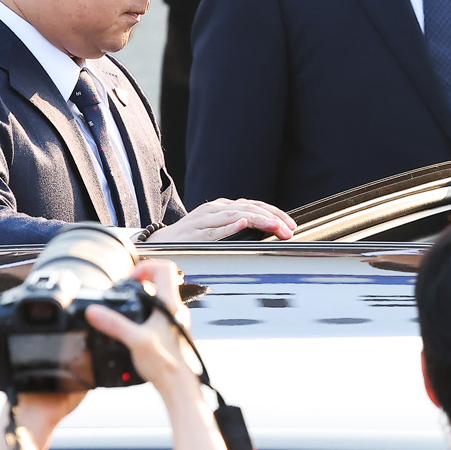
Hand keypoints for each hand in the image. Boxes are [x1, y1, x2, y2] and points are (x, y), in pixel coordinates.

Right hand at [85, 260, 230, 449]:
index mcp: (171, 305)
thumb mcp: (135, 341)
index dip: (145, 267)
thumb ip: (114, 324)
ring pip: (159, 297)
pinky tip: (131, 325)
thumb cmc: (166, 365)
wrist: (178, 385)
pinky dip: (143, 311)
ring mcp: (175, 321)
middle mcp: (176, 310)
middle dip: (140, 281)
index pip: (165, 268)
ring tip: (125, 306)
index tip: (129, 279)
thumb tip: (95, 311)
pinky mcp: (170, 332)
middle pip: (161, 280)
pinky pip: (157, 312)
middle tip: (124, 290)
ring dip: (141, 296)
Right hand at [149, 197, 295, 243]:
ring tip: (275, 226)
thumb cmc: (192, 237)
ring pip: (235, 216)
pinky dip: (229, 226)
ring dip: (258, 220)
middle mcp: (214, 210)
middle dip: (272, 219)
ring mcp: (203, 220)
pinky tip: (242, 224)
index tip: (291, 225)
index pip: (254, 205)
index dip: (275, 214)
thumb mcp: (219, 227)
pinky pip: (214, 230)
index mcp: (223, 207)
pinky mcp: (194, 233)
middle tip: (288, 230)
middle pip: (248, 209)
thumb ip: (240, 226)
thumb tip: (270, 232)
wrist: (159, 244)